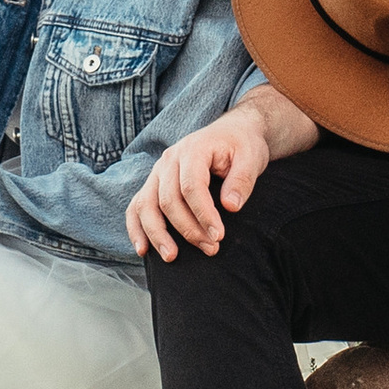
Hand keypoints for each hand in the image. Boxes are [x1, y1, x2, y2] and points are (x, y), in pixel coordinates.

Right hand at [128, 96, 307, 261]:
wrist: (232, 132)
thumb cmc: (242, 145)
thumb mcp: (252, 157)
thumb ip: (242, 180)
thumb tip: (231, 206)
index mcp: (193, 149)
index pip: (191, 186)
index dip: (203, 214)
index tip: (218, 235)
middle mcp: (169, 159)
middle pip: (168, 200)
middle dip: (188, 229)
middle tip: (211, 248)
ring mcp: (158, 171)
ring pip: (146, 205)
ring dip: (157, 234)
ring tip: (171, 257)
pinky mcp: (154, 184)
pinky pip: (136, 206)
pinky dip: (136, 228)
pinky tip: (143, 249)